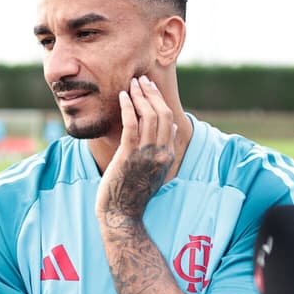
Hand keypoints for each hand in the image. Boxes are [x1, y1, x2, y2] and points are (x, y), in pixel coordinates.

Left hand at [95, 76, 176, 225]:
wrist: (122, 214)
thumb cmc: (133, 193)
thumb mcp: (154, 171)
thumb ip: (162, 150)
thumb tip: (171, 129)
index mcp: (168, 155)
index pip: (169, 120)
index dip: (160, 101)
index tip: (150, 89)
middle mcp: (161, 153)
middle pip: (162, 114)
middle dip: (152, 93)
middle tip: (142, 80)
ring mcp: (146, 154)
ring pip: (148, 116)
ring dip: (140, 96)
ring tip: (132, 85)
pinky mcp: (129, 155)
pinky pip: (131, 124)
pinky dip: (128, 107)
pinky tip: (123, 97)